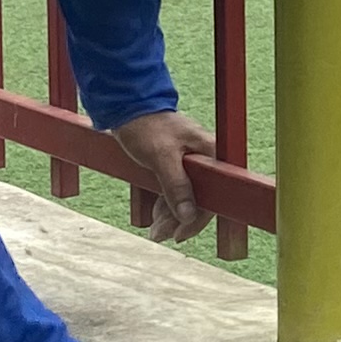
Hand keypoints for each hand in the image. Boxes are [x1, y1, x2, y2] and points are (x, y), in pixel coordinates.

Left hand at [113, 110, 214, 242]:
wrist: (128, 106)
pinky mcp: (177, 165)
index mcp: (210, 155)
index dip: (197, 219)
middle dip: (178, 220)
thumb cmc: (147, 127)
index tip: (180, 235)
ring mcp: (191, 164)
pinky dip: (165, 205)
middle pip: (198, 200)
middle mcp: (205, 161)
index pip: (212, 196)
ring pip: (185, 198)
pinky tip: (155, 216)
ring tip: (154, 232)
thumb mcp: (161, 157)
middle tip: (159, 235)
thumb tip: (189, 216)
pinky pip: (176, 191)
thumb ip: (176, 186)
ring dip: (169, 216)